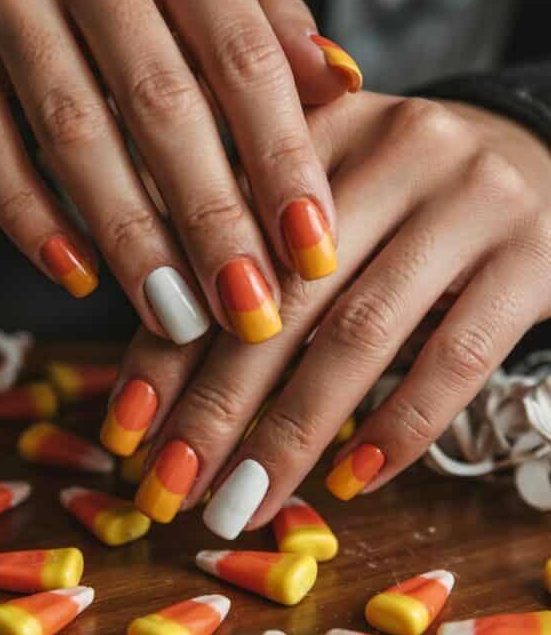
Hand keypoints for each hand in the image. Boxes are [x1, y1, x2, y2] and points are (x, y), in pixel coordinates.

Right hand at [0, 0, 359, 344]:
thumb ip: (268, 33)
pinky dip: (31, 219)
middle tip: (247, 308)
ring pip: (73, 132)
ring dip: (130, 237)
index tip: (312, 252)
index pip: (242, 55)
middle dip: (211, 221)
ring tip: (175, 314)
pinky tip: (78, 274)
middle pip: (160, 103)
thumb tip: (344, 85)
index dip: (282, 161)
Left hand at [112, 93, 550, 533]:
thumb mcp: (331, 194)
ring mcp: (472, 200)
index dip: (166, 346)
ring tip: (243, 506)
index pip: (223, 247)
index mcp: (319, 128)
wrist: (550, 161)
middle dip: (218, 405)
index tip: (126, 433)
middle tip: (170, 488)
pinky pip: (457, 356)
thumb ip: (248, 250)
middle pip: (285, 296)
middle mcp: (397, 147)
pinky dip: (399, 427)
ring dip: (293, 433)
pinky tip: (350, 482)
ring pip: (363, 334)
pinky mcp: (534, 256)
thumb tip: (153, 377)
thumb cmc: (413, 196)